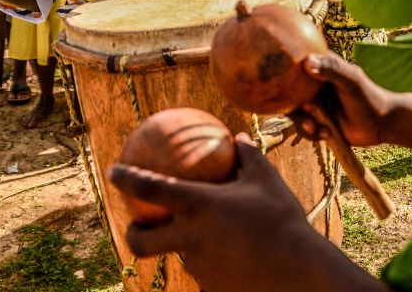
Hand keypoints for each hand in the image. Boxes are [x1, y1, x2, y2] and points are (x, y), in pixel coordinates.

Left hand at [109, 134, 321, 291]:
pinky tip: (233, 258)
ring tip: (209, 237)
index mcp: (198, 206)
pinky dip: (213, 262)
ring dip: (187, 246)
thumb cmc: (283, 219)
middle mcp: (190, 237)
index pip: (148, 188)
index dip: (125, 177)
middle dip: (131, 235)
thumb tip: (238, 136)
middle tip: (136, 226)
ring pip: (181, 254)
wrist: (298, 271)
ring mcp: (198, 266)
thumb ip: (248, 155)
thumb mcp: (268, 180)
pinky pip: (206, 271)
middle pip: (140, 242)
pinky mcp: (211, 286)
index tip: (112, 170)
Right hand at [289, 52, 391, 147]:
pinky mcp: (318, 122)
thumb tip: (306, 62)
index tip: (280, 81)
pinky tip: (327, 135)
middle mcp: (315, 86)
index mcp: (321, 69)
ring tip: (316, 129)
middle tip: (306, 111)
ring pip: (296, 114)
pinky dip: (313, 134)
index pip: (295, 66)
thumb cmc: (369, 97)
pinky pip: (305, 129)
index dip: (284, 72)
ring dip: (303, 123)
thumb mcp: (351, 81)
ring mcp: (316, 105)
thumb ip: (331, 70)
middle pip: (290, 93)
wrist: (381, 124)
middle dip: (294, 107)